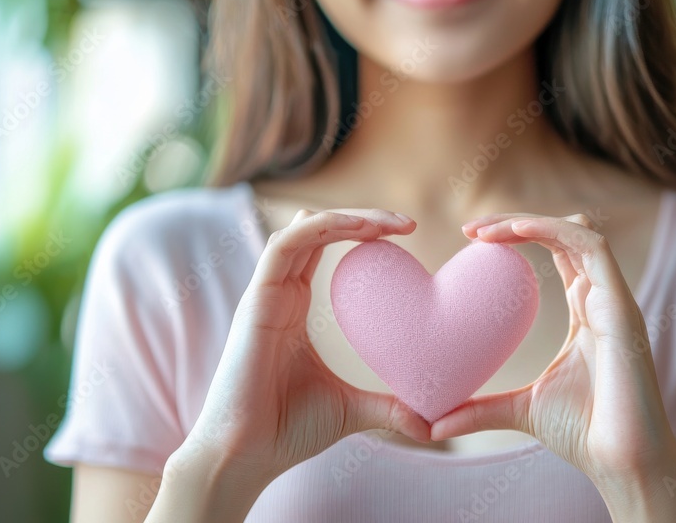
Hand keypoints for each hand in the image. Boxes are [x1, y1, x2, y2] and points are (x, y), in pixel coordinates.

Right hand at [178, 209, 429, 495]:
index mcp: (295, 305)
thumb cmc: (285, 431)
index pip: (326, 247)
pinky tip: (359, 230)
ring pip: (303, 228)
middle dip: (364, 219)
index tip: (408, 235)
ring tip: (392, 224)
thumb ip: (388, 408)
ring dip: (348, 218)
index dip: (363, 232)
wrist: (243, 456)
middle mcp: (278, 292)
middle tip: (409, 224)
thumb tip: (431, 425)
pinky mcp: (255, 300)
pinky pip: (284, 245)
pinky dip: (320, 227)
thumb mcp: (351, 411)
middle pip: (318, 229)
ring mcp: (264, 293)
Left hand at [432, 214, 675, 512]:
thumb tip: (430, 425)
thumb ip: (479, 409)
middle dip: (517, 221)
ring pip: (579, 231)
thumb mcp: (519, 411)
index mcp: (585, 310)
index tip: (470, 237)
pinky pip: (593, 248)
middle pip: (564, 232)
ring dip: (531, 221)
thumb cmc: (585, 435)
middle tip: (471, 229)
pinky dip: (554, 230)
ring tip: (485, 232)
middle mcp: (602, 298)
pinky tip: (515, 232)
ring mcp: (615, 300)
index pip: (555, 250)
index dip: (517, 234)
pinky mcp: (622, 308)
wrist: (625, 464)